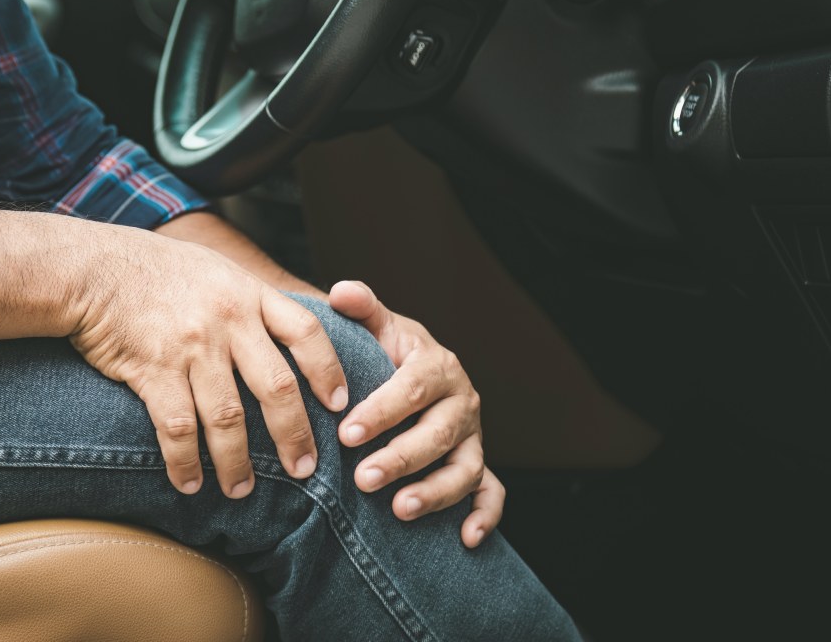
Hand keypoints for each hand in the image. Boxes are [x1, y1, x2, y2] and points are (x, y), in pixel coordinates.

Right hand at [70, 226, 348, 498]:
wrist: (92, 267)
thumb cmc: (155, 269)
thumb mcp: (215, 269)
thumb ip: (249, 299)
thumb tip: (285, 334)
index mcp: (249, 293)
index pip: (306, 333)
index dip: (328, 372)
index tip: (340, 405)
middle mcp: (228, 319)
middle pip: (277, 387)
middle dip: (293, 435)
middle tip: (304, 469)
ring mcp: (191, 346)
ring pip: (228, 418)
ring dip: (238, 462)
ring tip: (241, 489)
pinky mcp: (153, 370)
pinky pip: (178, 428)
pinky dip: (186, 463)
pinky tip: (190, 483)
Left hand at [329, 281, 502, 547]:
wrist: (411, 373)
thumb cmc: (387, 353)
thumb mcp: (378, 328)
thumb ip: (362, 309)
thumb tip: (340, 292)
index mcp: (437, 365)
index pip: (413, 388)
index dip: (382, 411)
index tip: (347, 432)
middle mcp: (462, 401)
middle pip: (438, 433)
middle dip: (401, 458)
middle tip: (363, 478)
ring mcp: (472, 437)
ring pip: (465, 468)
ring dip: (436, 492)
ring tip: (399, 509)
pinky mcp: (477, 465)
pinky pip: (490, 493)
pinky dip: (485, 516)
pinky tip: (465, 539)